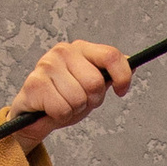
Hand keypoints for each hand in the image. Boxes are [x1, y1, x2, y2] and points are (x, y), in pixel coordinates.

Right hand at [9, 40, 131, 150]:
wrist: (34, 115)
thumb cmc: (64, 98)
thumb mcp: (92, 86)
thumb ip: (109, 74)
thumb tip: (132, 64)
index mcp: (80, 49)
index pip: (111, 56)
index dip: (122, 77)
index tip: (121, 91)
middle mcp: (63, 51)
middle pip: (96, 83)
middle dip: (91, 100)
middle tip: (79, 101)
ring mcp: (47, 65)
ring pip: (78, 98)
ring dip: (74, 109)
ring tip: (64, 104)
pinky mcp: (35, 83)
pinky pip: (62, 109)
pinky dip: (60, 116)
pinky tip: (51, 109)